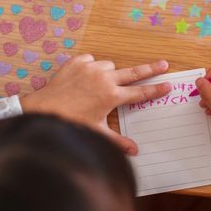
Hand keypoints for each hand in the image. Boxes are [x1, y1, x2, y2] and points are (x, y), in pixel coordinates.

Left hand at [19, 54, 170, 154]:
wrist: (42, 110)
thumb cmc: (69, 122)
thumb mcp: (96, 132)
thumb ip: (117, 141)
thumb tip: (134, 151)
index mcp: (112, 96)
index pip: (140, 92)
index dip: (156, 89)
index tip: (168, 85)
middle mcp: (104, 79)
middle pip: (133, 72)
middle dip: (150, 69)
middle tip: (163, 64)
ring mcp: (89, 68)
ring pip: (110, 66)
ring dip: (111, 73)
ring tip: (103, 84)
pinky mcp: (76, 63)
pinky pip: (90, 60)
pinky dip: (92, 66)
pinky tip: (87, 76)